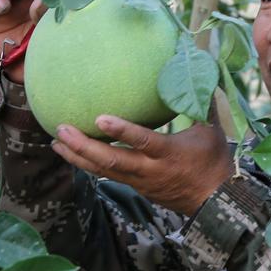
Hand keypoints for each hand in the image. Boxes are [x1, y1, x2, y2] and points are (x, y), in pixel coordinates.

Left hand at [51, 115, 233, 216]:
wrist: (214, 201)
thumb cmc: (213, 160)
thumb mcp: (211, 130)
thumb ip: (200, 101)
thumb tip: (198, 70)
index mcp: (169, 152)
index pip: (142, 141)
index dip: (121, 131)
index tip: (99, 118)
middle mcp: (150, 168)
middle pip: (111, 160)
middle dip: (84, 146)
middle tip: (62, 129)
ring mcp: (140, 181)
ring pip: (103, 170)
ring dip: (78, 156)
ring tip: (57, 142)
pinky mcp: (136, 187)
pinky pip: (108, 175)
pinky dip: (89, 164)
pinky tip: (73, 154)